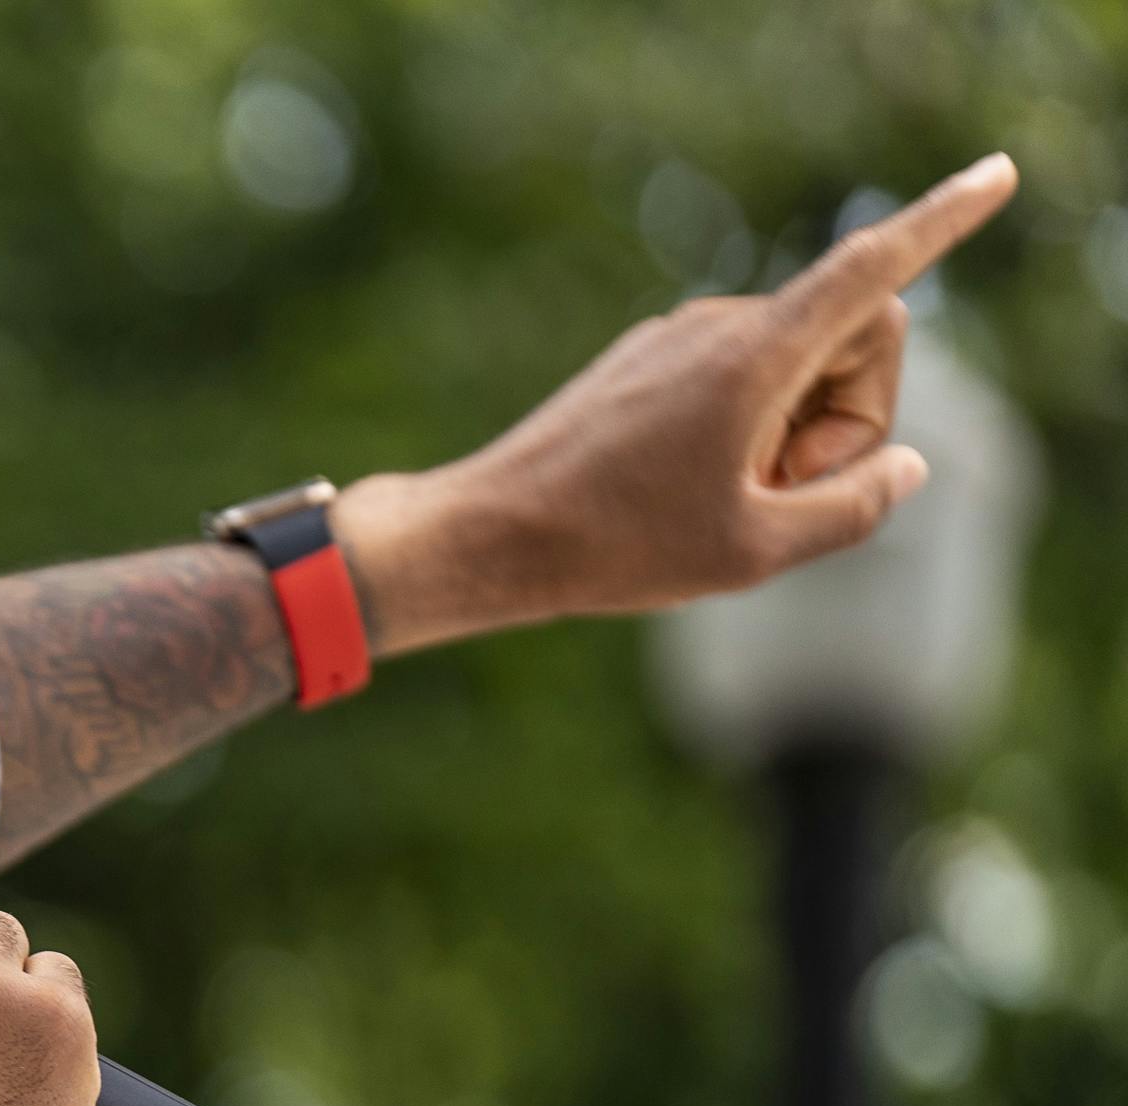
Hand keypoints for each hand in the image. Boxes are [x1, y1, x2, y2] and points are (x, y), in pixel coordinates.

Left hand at [337, 153, 1017, 652]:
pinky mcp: (650, 360)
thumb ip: (854, 506)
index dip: (944, 223)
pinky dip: (746, 431)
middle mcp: (722, 324)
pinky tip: (683, 489)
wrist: (485, 536)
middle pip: (855, 336)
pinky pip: (742, 379)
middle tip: (782, 490)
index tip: (996, 177)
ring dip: (793, 431)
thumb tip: (902, 465)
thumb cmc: (613, 548)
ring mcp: (681, 336)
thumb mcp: (757, 551)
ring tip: (719, 498)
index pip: (873, 270)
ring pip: (798, 364)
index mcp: (756, 354)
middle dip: (851, 412)